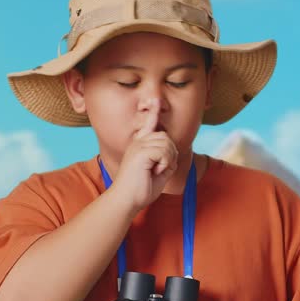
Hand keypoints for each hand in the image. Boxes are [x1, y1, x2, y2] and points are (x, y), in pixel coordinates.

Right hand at [113, 97, 177, 212]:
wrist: (126, 200)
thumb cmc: (140, 191)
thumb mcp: (158, 174)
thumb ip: (165, 161)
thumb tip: (173, 154)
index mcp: (140, 145)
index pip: (149, 125)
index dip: (153, 112)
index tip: (156, 99)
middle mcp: (138, 142)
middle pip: (165, 136)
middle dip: (170, 153)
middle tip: (162, 168)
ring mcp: (138, 146)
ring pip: (166, 143)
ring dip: (169, 159)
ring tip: (158, 170)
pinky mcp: (140, 152)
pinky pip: (164, 151)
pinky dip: (165, 163)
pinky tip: (156, 170)